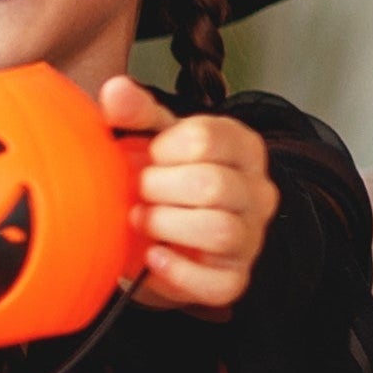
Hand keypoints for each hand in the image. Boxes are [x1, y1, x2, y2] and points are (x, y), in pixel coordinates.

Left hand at [103, 77, 277, 315]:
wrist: (164, 237)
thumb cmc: (166, 179)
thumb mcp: (154, 139)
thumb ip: (137, 113)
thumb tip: (115, 90)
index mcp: (241, 148)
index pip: (207, 138)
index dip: (164, 149)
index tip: (150, 156)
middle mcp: (257, 191)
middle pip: (212, 185)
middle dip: (158, 189)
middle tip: (137, 191)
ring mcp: (251, 237)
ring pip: (219, 229)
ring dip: (165, 225)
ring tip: (141, 220)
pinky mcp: (236, 279)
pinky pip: (218, 282)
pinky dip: (177, 271)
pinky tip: (153, 257)